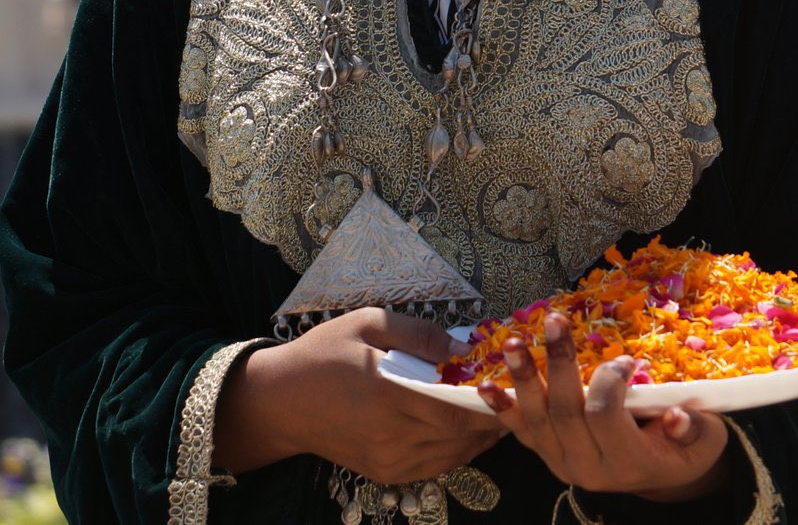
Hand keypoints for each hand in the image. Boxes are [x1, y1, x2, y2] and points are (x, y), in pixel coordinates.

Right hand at [213, 309, 504, 482]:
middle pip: (460, 433)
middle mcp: (391, 434)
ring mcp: (389, 460)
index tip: (515, 382)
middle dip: (493, 416)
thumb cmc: (324, 353)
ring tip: (499, 410)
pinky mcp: (386, 473)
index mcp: (387, 393)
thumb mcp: (368, 324)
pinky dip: (458, 449)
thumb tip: (464, 347)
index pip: (456, 406)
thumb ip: (420, 334)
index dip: (492, 399)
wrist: (282, 401)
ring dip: (480, 436)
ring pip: (453, 454)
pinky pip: (436, 466)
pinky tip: (467, 430)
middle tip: (516, 394)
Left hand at [476, 314, 731, 501]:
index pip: (606, 416)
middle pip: (566, 413)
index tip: (625, 359)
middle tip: (556, 321)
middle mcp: (590, 469)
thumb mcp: (704, 441)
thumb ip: (692, 430)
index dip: (610, 382)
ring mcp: (564, 464)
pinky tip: (483, 386)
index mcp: (630, 463)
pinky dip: (502, 409)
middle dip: (559, 363)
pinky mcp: (548, 456)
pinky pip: (521, 433)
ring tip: (513, 342)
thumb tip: (677, 416)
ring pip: (538, 421)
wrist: (661, 477)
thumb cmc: (686, 450)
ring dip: (523, 378)